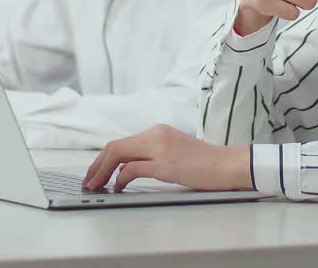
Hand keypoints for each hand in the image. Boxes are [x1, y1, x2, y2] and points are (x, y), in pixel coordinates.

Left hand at [83, 124, 251, 191]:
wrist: (229, 164)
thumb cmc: (206, 162)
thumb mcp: (175, 151)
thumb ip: (155, 154)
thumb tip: (130, 168)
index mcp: (158, 131)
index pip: (121, 142)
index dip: (103, 158)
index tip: (95, 172)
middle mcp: (156, 134)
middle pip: (114, 146)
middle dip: (96, 165)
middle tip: (88, 181)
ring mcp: (160, 148)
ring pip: (118, 154)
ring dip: (102, 171)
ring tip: (96, 185)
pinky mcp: (166, 164)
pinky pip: (133, 169)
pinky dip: (120, 179)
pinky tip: (118, 187)